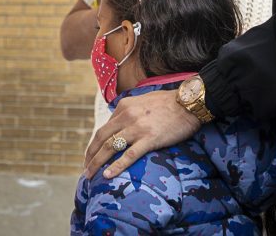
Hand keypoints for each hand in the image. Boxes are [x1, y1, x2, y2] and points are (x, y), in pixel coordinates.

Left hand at [83, 90, 201, 178]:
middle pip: (101, 137)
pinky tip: (107, 175)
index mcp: (124, 106)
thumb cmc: (170, 102)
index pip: (105, 127)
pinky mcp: (149, 139)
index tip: (92, 154)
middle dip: (90, 154)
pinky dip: (116, 166)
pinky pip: (129, 155)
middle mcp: (127, 116)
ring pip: (110, 147)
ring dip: (97, 162)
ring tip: (90, 175)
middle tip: (86, 168)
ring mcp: (137, 128)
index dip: (95, 143)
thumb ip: (131, 110)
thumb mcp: (144, 100)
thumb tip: (123, 122)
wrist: (189, 102)